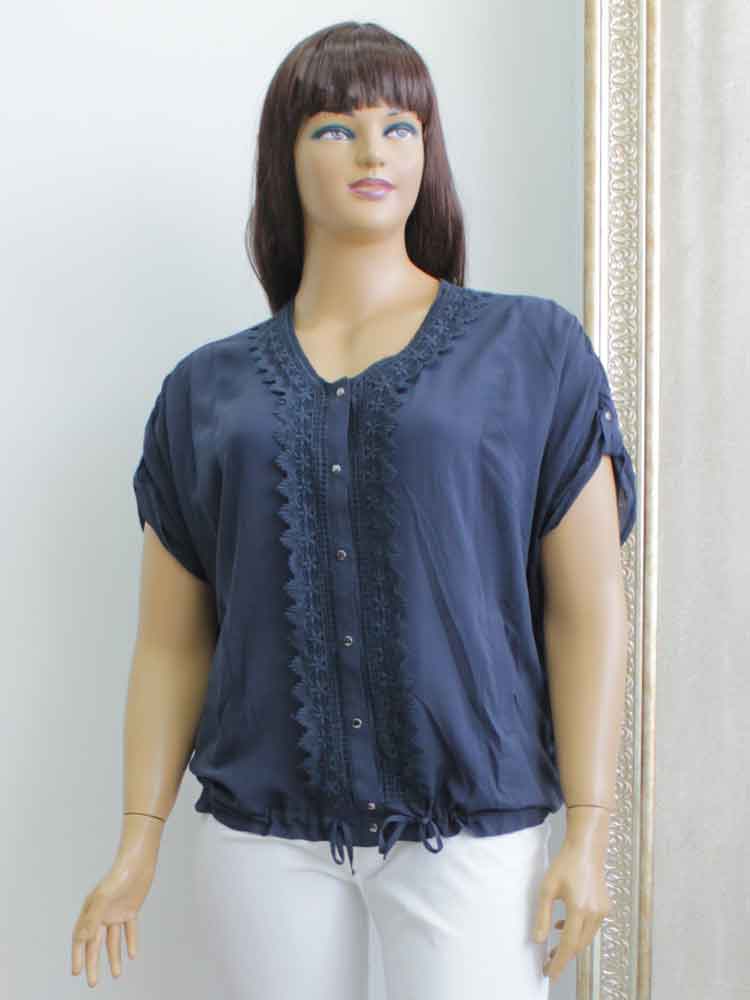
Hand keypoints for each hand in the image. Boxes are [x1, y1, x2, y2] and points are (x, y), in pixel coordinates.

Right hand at [71, 845, 157, 986]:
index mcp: (90, 910)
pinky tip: (133, 955)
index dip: (78, 955)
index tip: (76, 972)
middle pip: (95, 943)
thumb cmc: (119, 875)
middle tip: (92, 983)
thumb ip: (92, 918)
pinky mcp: (131, 909)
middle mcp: (101, 913)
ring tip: (116, 974)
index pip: (81, 938)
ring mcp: (116, 912)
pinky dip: (131, 941)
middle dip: (93, 963)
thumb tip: (81, 940)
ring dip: (114, 957)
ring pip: (113, 940)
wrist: (139, 861)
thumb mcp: (104, 897)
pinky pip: (130, 929)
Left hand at [531, 831, 611, 982]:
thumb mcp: (547, 889)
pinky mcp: (604, 906)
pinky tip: (562, 926)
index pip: (568, 944)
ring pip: (585, 937)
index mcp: (579, 909)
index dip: (558, 961)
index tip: (549, 973)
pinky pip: (590, 927)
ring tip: (553, 948)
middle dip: (563, 956)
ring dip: (570, 944)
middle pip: (578, 945)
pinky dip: (578, 932)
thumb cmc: (564, 865)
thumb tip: (538, 939)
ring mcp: (602, 910)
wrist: (586, 849)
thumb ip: (542, 915)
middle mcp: (594, 913)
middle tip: (548, 963)